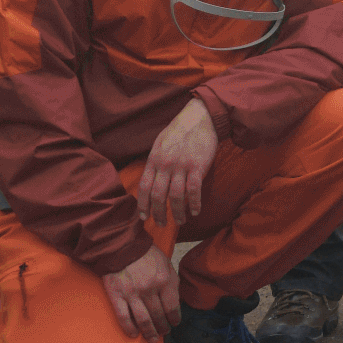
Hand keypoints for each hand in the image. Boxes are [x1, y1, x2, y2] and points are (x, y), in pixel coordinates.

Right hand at [102, 246, 182, 341]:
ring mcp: (132, 294)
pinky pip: (123, 317)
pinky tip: (133, 335)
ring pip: (143, 320)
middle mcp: (150, 289)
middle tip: (164, 332)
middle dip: (163, 327)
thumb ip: (171, 282)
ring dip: (149, 332)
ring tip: (152, 338)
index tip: (174, 323)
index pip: (172, 307)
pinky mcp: (116, 295)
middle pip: (159, 315)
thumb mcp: (166, 264)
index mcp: (165, 280)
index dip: (174, 318)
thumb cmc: (146, 254)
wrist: (121, 246)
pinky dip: (129, 328)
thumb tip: (174, 303)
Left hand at [136, 98, 221, 226]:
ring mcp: (182, 166)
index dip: (143, 205)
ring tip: (179, 221)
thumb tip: (151, 180)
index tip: (144, 217)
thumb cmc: (180, 131)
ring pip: (176, 196)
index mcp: (154, 160)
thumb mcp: (159, 144)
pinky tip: (195, 211)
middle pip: (158, 195)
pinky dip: (194, 203)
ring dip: (177, 212)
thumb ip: (155, 162)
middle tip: (160, 224)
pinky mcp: (198, 166)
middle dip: (158, 213)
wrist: (200, 118)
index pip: (144, 187)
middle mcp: (165, 165)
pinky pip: (194, 190)